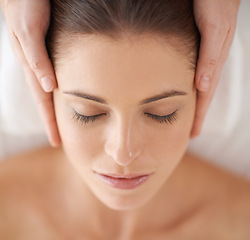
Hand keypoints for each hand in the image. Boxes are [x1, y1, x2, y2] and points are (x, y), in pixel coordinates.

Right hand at [0, 0, 60, 145]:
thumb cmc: (26, 3)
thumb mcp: (30, 30)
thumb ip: (38, 57)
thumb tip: (49, 87)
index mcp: (33, 66)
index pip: (43, 102)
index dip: (50, 122)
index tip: (57, 142)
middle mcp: (37, 67)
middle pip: (46, 101)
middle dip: (52, 122)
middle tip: (60, 141)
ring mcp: (41, 61)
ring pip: (49, 91)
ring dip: (55, 110)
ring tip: (62, 124)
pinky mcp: (46, 53)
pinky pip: (53, 77)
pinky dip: (59, 91)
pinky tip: (64, 96)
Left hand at [192, 0, 240, 136]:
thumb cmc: (215, 2)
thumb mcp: (214, 29)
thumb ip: (210, 56)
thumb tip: (203, 86)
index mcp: (213, 62)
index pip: (205, 96)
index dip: (199, 115)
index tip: (192, 135)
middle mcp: (209, 61)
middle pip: (202, 95)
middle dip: (197, 116)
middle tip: (190, 135)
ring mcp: (205, 56)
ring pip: (200, 86)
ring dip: (195, 104)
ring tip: (188, 119)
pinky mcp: (200, 48)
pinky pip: (196, 73)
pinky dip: (192, 87)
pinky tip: (188, 91)